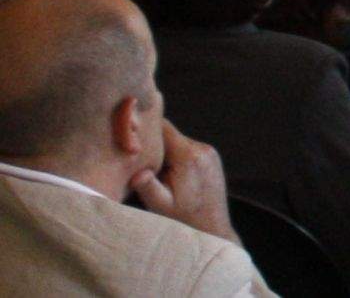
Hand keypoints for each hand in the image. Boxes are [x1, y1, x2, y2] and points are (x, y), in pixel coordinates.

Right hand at [130, 121, 236, 242]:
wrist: (212, 229)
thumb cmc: (184, 219)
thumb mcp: (161, 205)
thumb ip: (148, 186)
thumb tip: (137, 171)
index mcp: (189, 156)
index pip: (164, 128)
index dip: (145, 128)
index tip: (129, 134)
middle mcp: (202, 149)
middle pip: (170, 134)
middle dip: (153, 144)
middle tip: (135, 156)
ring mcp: (209, 152)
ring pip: (178, 142)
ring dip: (164, 152)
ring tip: (151, 169)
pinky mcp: (211, 158)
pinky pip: (187, 149)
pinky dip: (175, 157)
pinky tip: (166, 174)